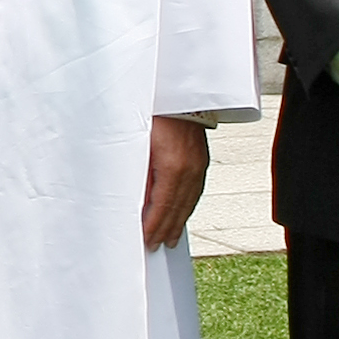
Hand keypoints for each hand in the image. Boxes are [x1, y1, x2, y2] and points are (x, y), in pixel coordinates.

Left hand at [142, 116, 209, 248]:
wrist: (177, 93)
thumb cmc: (151, 114)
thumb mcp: (136, 144)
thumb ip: (138, 174)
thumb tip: (138, 200)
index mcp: (172, 167)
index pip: (162, 206)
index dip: (154, 225)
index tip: (147, 240)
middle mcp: (189, 169)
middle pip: (178, 208)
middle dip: (166, 229)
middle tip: (156, 245)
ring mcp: (198, 165)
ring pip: (189, 201)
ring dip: (179, 221)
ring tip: (170, 237)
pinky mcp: (201, 159)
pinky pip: (196, 190)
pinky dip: (188, 205)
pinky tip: (182, 212)